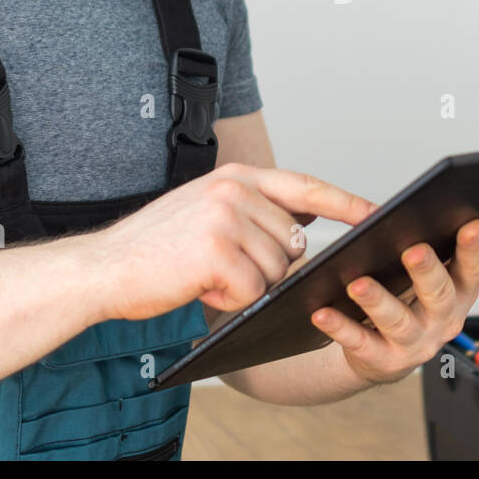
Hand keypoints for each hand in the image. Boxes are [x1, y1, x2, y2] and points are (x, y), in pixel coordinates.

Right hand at [82, 163, 376, 321]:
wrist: (102, 268)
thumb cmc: (153, 249)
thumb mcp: (205, 211)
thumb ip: (252, 211)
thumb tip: (303, 229)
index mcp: (234, 177)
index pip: (305, 186)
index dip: (344, 202)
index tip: (376, 213)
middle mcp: (233, 190)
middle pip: (293, 243)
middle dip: (268, 267)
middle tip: (221, 268)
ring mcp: (225, 219)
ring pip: (276, 270)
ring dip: (246, 286)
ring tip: (205, 275)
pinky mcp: (217, 252)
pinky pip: (252, 291)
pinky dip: (230, 300)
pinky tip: (200, 288)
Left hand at [309, 219, 478, 385]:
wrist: (380, 354)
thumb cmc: (403, 301)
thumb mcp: (422, 279)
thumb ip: (425, 252)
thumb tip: (410, 214)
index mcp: (457, 294)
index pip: (473, 270)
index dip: (474, 249)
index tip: (470, 225)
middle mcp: (442, 321)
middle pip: (440, 295)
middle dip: (427, 271)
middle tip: (414, 250)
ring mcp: (415, 344)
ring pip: (398, 321)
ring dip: (378, 301)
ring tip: (358, 284)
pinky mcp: (383, 360)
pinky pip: (360, 342)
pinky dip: (341, 327)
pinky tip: (323, 313)